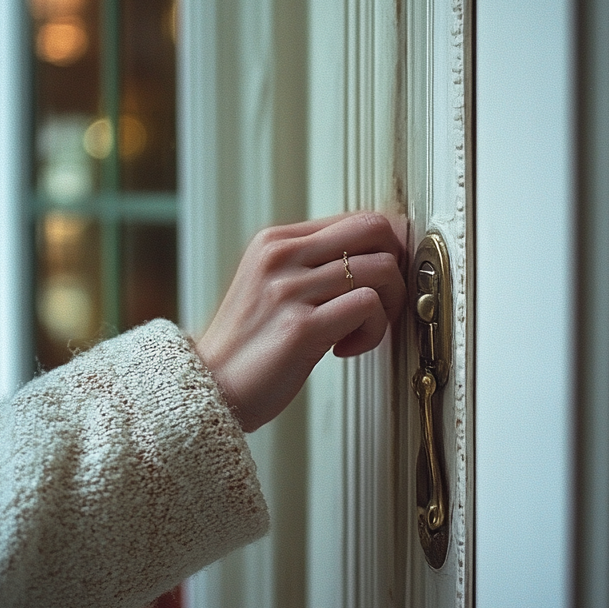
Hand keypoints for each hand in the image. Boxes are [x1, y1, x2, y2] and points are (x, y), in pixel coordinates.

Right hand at [196, 211, 406, 432]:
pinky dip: (373, 331)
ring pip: (380, 268)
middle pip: (374, 229)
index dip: (386, 249)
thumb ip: (313, 266)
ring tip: (359, 331)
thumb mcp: (272, 287)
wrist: (211, 388)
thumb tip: (378, 257)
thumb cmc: (250, 345)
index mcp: (274, 241)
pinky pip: (368, 307)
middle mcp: (280, 256)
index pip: (356, 218)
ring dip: (387, 306)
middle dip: (397, 265)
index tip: (384, 281)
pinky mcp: (301, 327)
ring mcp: (289, 289)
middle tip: (384, 301)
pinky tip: (345, 348)